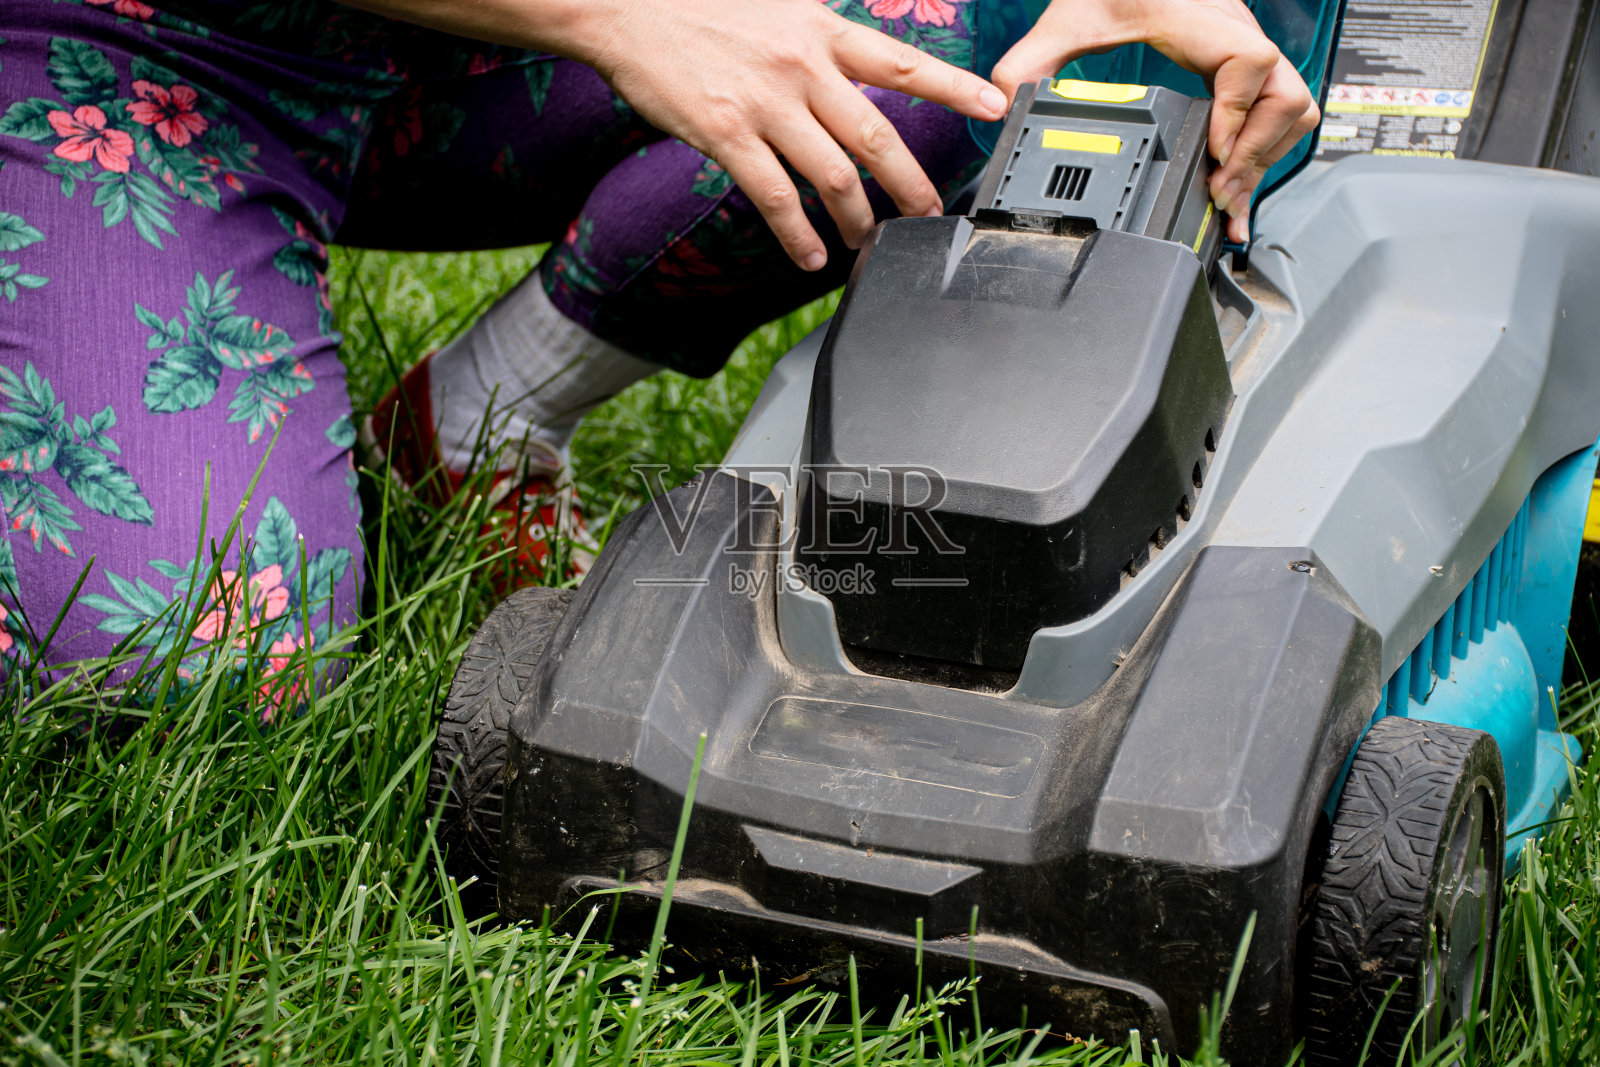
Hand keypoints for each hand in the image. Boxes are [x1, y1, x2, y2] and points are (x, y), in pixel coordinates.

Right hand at [563, 0, 1009, 269]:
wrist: (626, 5)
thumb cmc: (697, 4)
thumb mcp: (776, 6)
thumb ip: (819, 38)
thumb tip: (851, 68)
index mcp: (821, 31)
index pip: (903, 63)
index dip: (956, 86)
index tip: (997, 106)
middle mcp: (803, 69)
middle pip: (878, 136)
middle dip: (913, 184)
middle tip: (932, 215)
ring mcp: (765, 105)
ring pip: (832, 176)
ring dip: (856, 218)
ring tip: (866, 242)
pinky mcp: (725, 134)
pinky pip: (773, 197)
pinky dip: (797, 235)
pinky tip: (809, 256)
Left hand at [991, 0, 1319, 240]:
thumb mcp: (1066, 18)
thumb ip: (1029, 61)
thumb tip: (1001, 105)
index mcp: (1197, 19)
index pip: (1248, 64)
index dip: (1237, 115)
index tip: (1212, 155)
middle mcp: (1234, 32)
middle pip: (1286, 98)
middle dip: (1256, 154)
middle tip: (1218, 194)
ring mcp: (1246, 46)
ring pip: (1292, 107)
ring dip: (1266, 155)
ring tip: (1229, 197)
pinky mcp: (1245, 63)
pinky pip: (1277, 108)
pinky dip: (1264, 147)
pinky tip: (1238, 180)